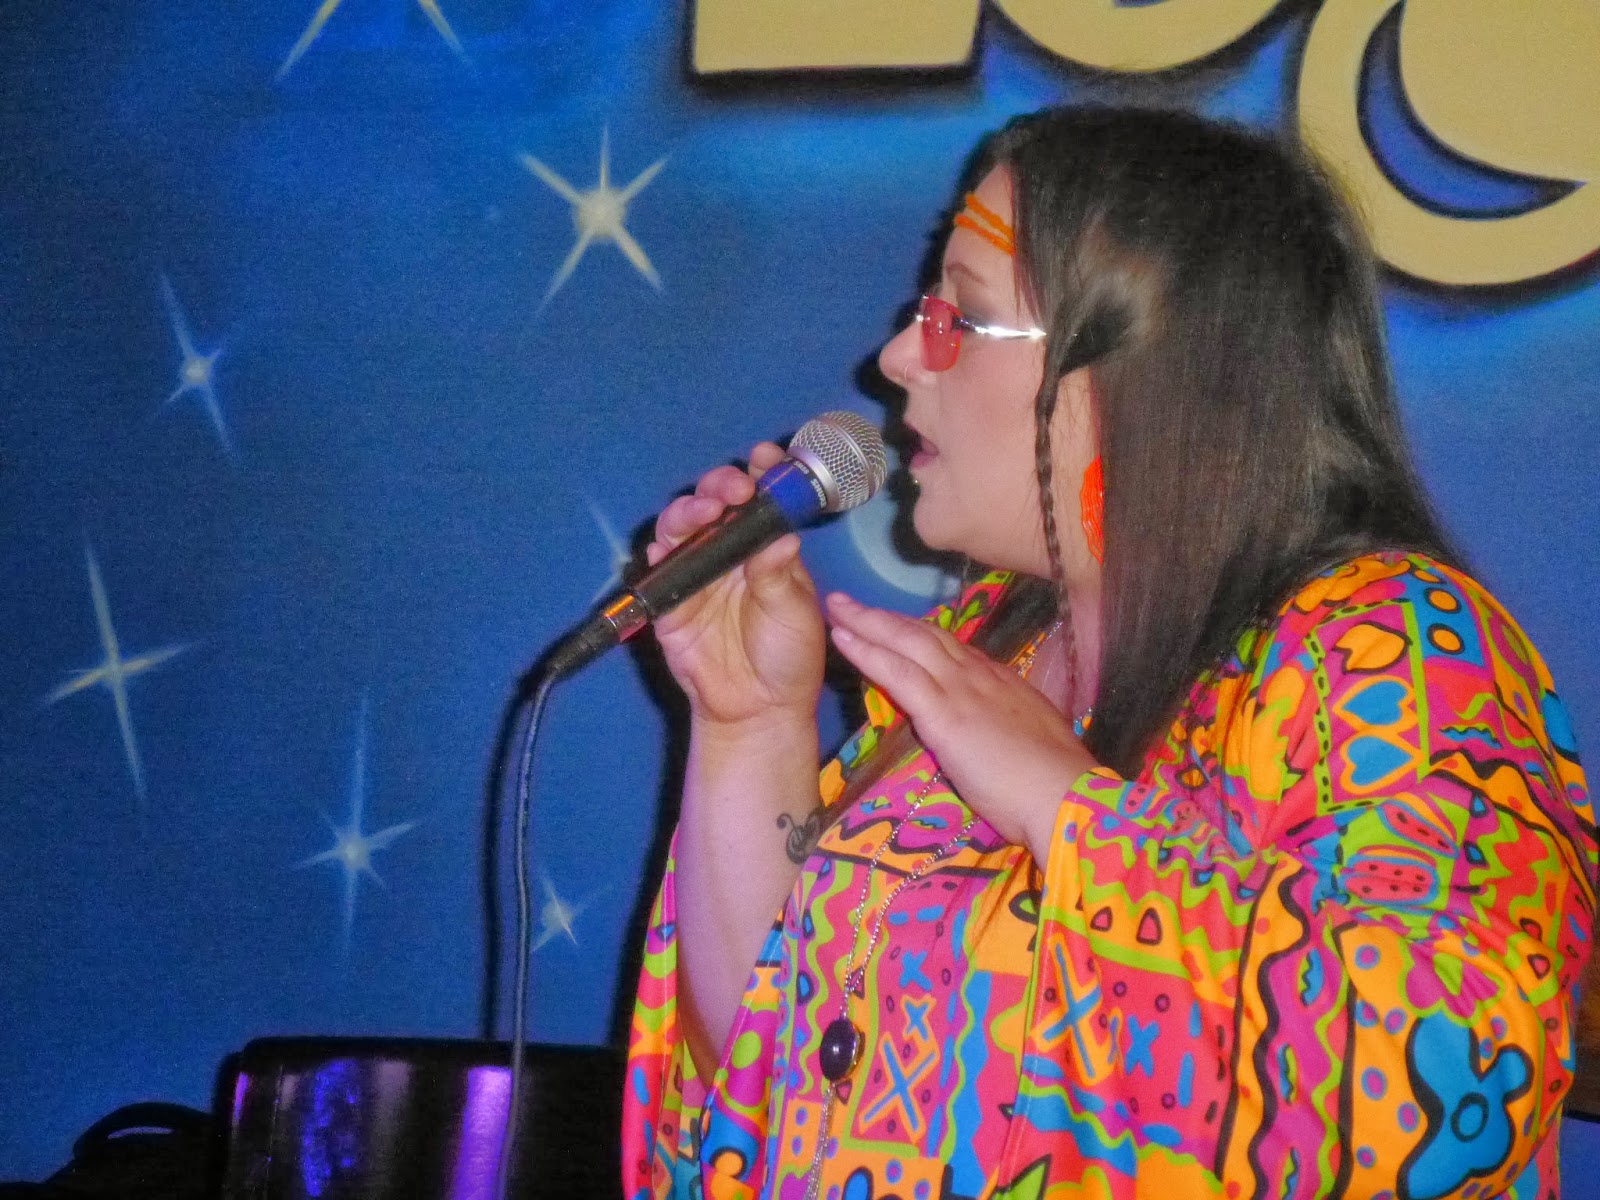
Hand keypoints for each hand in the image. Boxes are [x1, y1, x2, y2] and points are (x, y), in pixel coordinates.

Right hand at [647, 443, 825, 731]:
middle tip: (733, 490)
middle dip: (721, 486)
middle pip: (715, 503)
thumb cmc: (789, 655)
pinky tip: (667, 548)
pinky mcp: (671, 601)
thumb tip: (782, 535)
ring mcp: (697, 574)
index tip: (765, 458)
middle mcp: (729, 552)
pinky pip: (658, 571)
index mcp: (765, 547)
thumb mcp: (794, 612)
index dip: (761, 474)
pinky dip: (659, 555)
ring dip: (689, 512)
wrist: (760, 708)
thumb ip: (779, 574)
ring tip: (704, 511)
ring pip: (682, 528)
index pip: (760, 500)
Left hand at [824, 591, 1097, 855]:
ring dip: (868, 622)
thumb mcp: (1031, 741)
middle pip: (925, 634)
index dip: (917, 635)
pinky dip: (867, 652)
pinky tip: (842, 640)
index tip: (894, 626)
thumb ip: (1006, 728)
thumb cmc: (1053, 783)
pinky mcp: (943, 712)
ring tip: (837, 607)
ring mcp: (960, 689)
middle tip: (851, 602)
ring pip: (907, 642)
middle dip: (886, 617)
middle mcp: (980, 675)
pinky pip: (898, 673)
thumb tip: (995, 730)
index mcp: (1001, 682)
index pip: (952, 650)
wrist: (1065, 795)